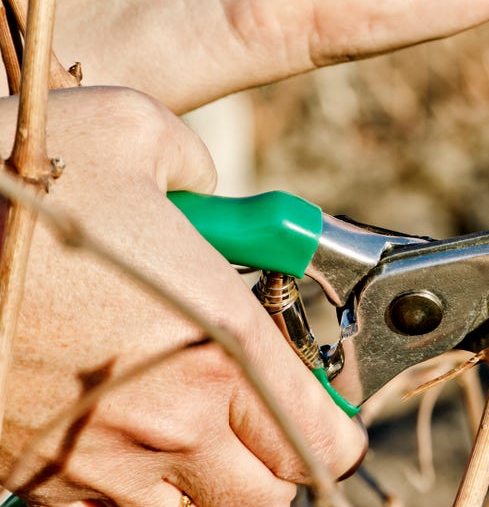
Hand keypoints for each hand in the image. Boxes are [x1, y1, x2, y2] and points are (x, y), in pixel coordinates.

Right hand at [0, 88, 365, 505]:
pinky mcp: (34, 478)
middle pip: (267, 495)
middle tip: (260, 413)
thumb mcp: (141, 136)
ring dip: (209, 482)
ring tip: (192, 425)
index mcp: (218, 340)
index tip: (328, 409)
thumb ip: (207, 176)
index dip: (338, 428)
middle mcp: (168, 417)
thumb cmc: (13, 181)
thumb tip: (216, 202)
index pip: (319, 434)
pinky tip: (120, 426)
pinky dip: (136, 489)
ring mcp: (97, 462)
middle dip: (276, 459)